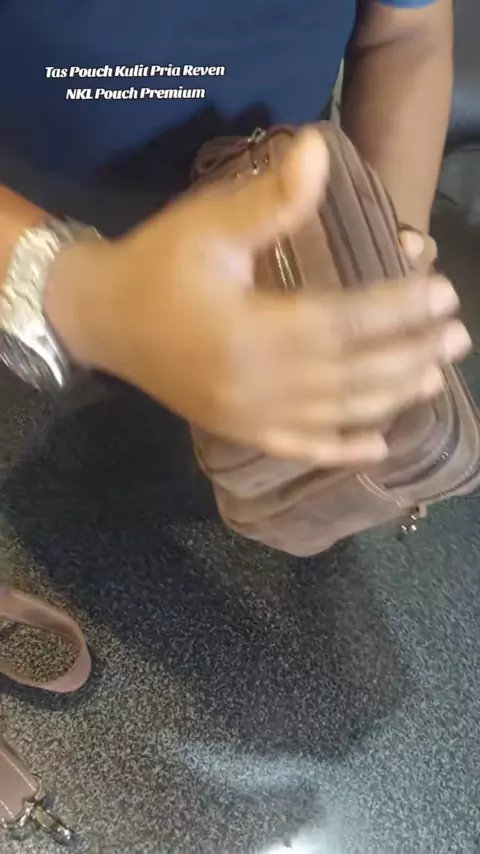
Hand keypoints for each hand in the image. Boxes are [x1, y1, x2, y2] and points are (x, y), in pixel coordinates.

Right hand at [46, 128, 469, 466]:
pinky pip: (296, 446)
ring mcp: (246, 414)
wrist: (102, 318)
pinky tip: (376, 448)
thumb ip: (270, 199)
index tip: (441, 292)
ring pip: (332, 412)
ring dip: (388, 397)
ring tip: (433, 377)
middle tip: (456, 335)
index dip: (396, 309)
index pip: (342, 322)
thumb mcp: (207, 225)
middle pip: (348, 373)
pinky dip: (338, 449)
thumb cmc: (156, 265)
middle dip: (407, 353)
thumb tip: (319, 149)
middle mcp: (254, 382)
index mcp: (248, 329)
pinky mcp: (237, 429)